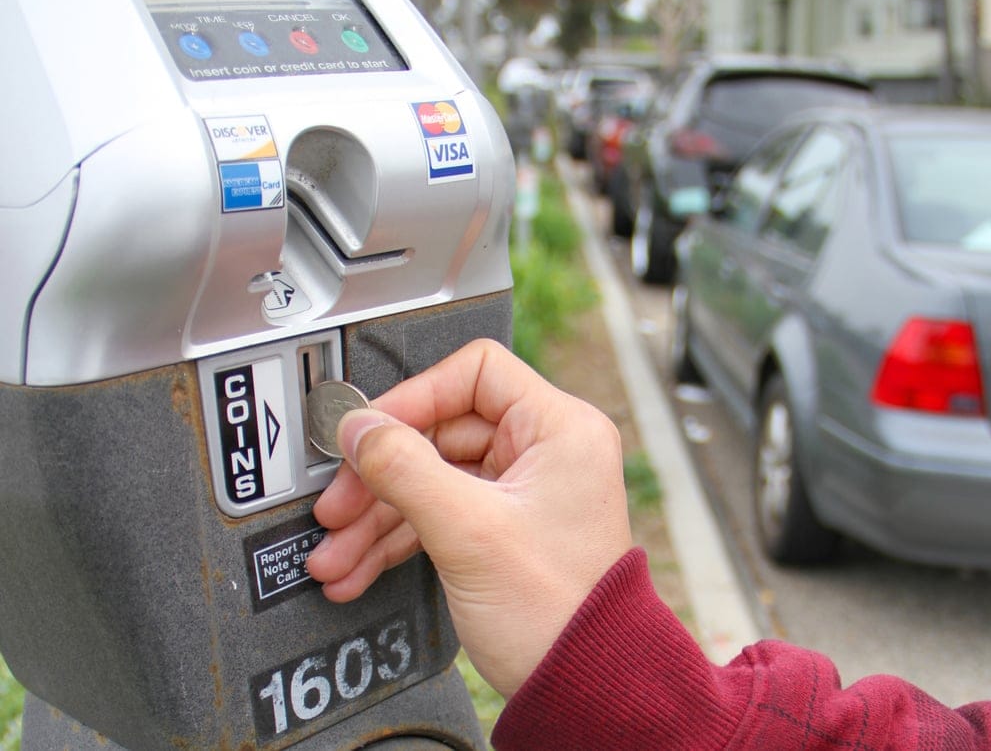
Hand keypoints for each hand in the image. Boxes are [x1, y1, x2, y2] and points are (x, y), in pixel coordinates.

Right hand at [306, 339, 633, 697]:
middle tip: (336, 506)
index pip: (475, 375)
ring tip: (336, 555)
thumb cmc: (557, 612)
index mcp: (560, 429)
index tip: (368, 431)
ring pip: (432, 479)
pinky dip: (398, 539)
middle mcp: (545, 451)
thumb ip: (404, 468)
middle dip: (379, 477)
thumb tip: (358, 427)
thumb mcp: (468, 531)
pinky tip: (359, 567)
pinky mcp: (503, 528)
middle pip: (441, 433)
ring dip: (377, 518)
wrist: (582, 687)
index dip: (414, 397)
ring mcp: (522, 490)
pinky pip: (439, 514)